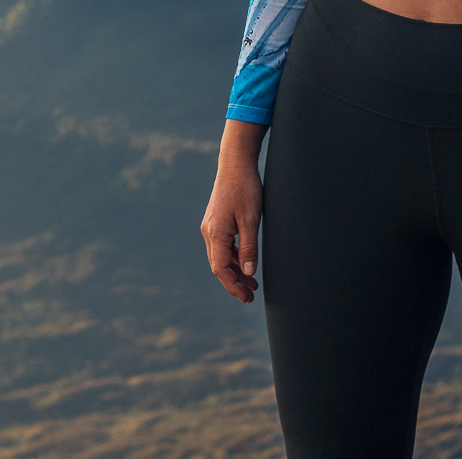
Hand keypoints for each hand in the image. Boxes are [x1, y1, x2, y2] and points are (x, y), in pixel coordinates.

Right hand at [200, 120, 266, 302]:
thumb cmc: (245, 189)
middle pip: (219, 266)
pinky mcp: (217, 221)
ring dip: (236, 271)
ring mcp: (211, 226)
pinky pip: (223, 246)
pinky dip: (234, 258)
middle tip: (250, 297)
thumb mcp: (251, 220)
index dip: (233, 286)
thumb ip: (249, 247)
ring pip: (221, 257)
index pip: (221, 269)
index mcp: (215, 234)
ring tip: (252, 284)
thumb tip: (249, 272)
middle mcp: (209, 232)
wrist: (235, 163)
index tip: (245, 298)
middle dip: (234, 282)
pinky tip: (246, 262)